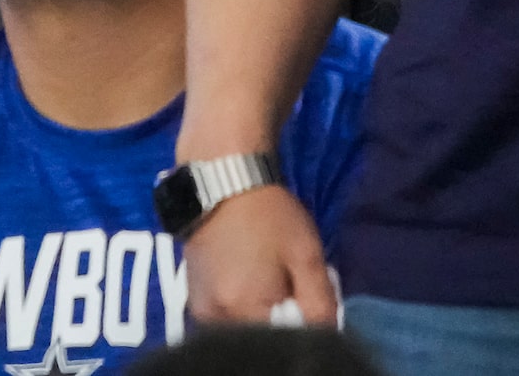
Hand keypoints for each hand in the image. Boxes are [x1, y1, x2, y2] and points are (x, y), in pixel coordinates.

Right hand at [181, 184, 336, 326]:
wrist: (222, 178)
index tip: (306, 300)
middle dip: (279, 323)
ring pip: (240, 329)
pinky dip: (242, 309)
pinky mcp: (192, 293)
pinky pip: (224, 316)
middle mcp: (213, 316)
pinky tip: (251, 281)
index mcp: (242, 310)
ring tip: (270, 282)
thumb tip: (326, 336)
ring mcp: (198, 305)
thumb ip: (321, 305)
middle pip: (257, 338)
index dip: (300, 325)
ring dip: (259, 317)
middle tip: (290, 288)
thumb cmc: (268, 216)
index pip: (282, 341)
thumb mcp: (307, 257)